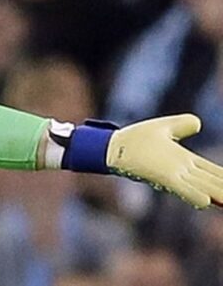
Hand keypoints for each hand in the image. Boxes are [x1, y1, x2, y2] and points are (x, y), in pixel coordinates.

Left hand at [107, 114, 222, 208]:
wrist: (112, 147)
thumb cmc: (135, 140)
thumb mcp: (164, 128)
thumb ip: (182, 125)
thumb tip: (199, 123)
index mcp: (186, 162)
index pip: (214, 173)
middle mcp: (183, 171)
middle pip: (214, 183)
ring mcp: (173, 175)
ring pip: (203, 187)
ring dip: (219, 196)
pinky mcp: (160, 176)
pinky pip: (180, 187)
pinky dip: (192, 194)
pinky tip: (206, 202)